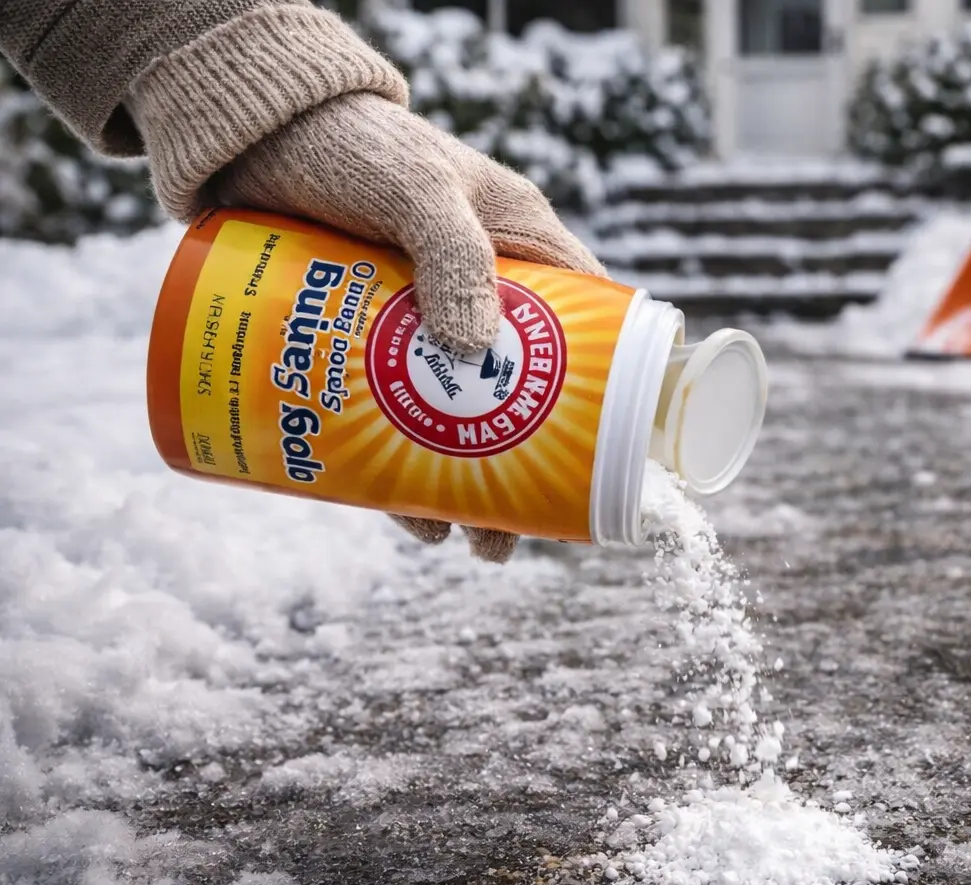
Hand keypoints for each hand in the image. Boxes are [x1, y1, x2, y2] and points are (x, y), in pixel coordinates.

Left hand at [204, 92, 605, 562]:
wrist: (246, 136)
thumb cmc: (348, 141)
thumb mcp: (414, 187)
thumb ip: (452, 255)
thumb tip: (472, 352)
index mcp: (519, 246)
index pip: (586, 323)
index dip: (602, 388)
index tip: (602, 451)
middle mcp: (479, 292)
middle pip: (518, 394)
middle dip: (518, 464)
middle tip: (509, 530)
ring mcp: (419, 323)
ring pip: (453, 416)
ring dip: (456, 482)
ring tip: (457, 539)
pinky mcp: (361, 343)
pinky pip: (387, 416)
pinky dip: (392, 464)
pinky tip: (396, 509)